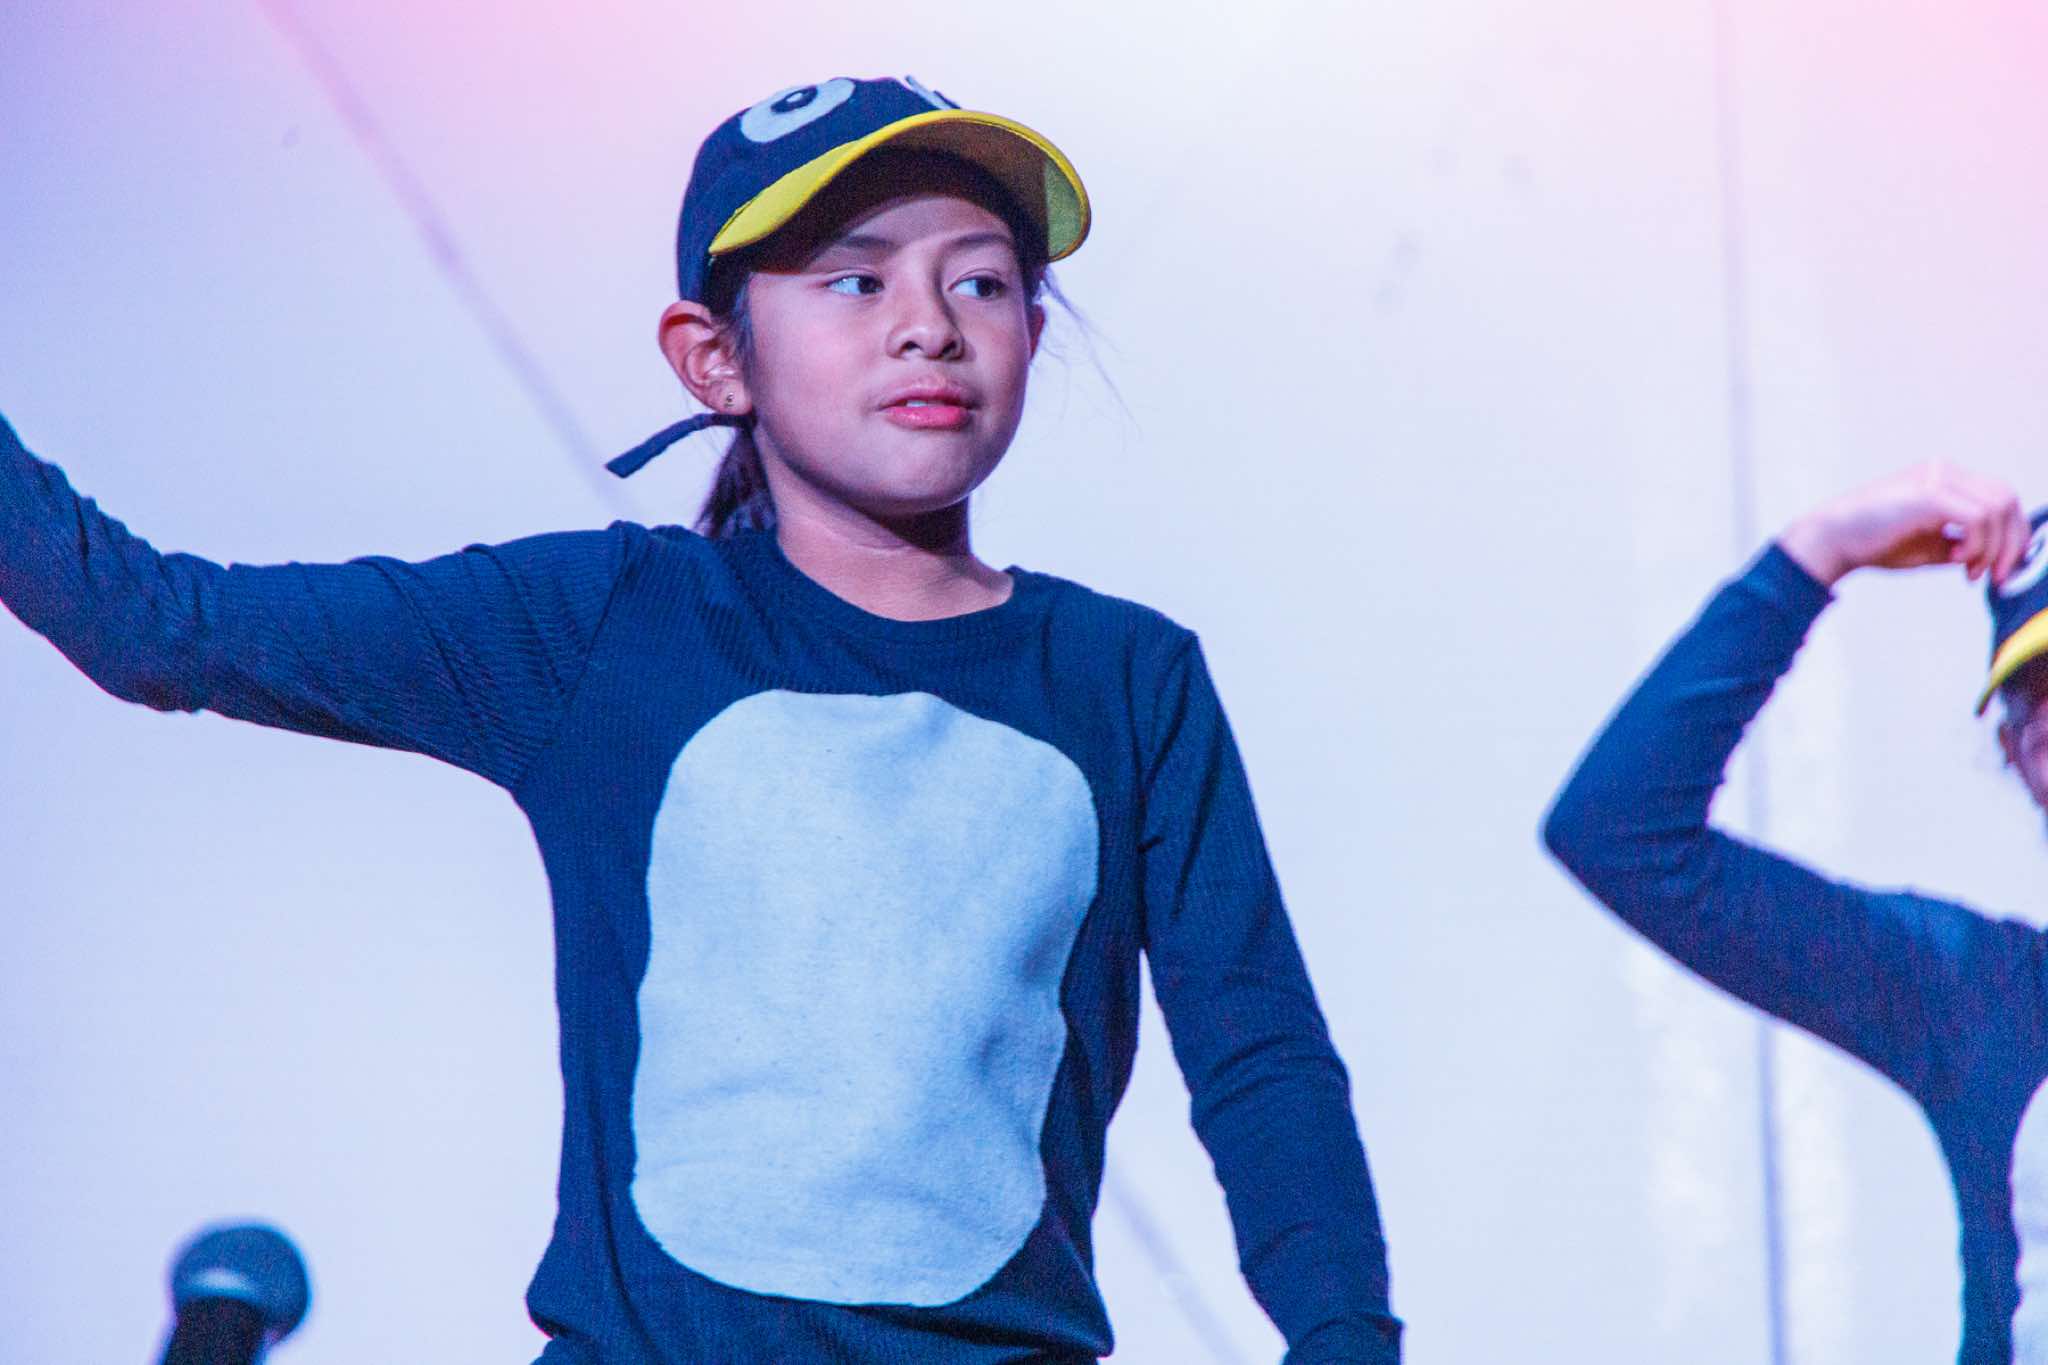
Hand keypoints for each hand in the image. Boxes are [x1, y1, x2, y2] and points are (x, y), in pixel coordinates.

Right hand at [1776, 462, 2030, 588]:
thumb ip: (1963, 544)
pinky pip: (1978, 518)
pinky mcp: (1929, 493)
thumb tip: (1997, 558)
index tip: (2000, 571)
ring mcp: (1937, 477)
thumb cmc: (1872, 544)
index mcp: (1945, 478)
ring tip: (1969, 570)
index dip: (2011, 535)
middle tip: (1998, 577)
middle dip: (2012, 543)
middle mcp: (1945, 470)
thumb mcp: (1930, 546)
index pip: (2000, 498)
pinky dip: (1977, 544)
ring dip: (1993, 547)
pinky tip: (1956, 559)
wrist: (1830, 540)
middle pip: (2007, 499)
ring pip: (1998, 508)